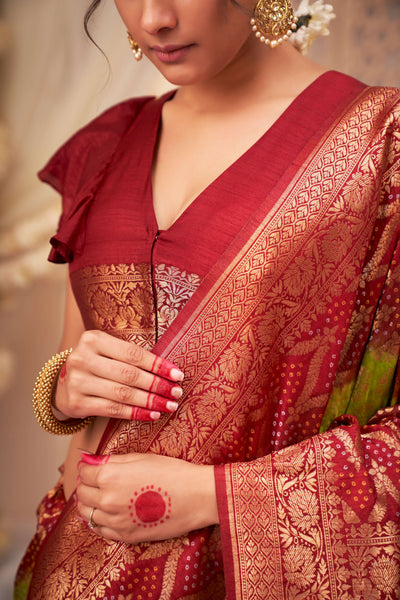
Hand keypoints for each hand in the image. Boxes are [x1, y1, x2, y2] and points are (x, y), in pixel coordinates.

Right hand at [54, 330, 183, 421]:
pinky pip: (113, 409)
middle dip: (157, 385)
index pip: (132, 353)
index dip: (157, 365)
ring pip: (122, 394)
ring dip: (150, 401)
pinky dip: (136, 413)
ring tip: (169, 405)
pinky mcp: (76, 403)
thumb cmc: (97, 365)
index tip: (178, 375)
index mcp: (94, 339)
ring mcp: (77, 381)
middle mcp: (82, 358)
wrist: (64, 384)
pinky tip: (152, 415)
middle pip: (129, 374)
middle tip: (177, 392)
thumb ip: (131, 356)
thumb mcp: (107, 351)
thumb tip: (170, 371)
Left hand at [76, 452, 218, 543]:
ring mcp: (115, 521)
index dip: (86, 467)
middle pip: (82, 494)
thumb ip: (111, 460)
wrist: (195, 496)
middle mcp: (107, 500)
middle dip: (86, 485)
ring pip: (86, 514)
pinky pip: (100, 530)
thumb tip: (87, 459)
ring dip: (89, 504)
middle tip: (95, 480)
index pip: (83, 472)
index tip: (90, 466)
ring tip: (101, 497)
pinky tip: (109, 513)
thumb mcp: (140, 458)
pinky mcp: (125, 536)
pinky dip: (99, 521)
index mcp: (109, 476)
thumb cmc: (172, 472)